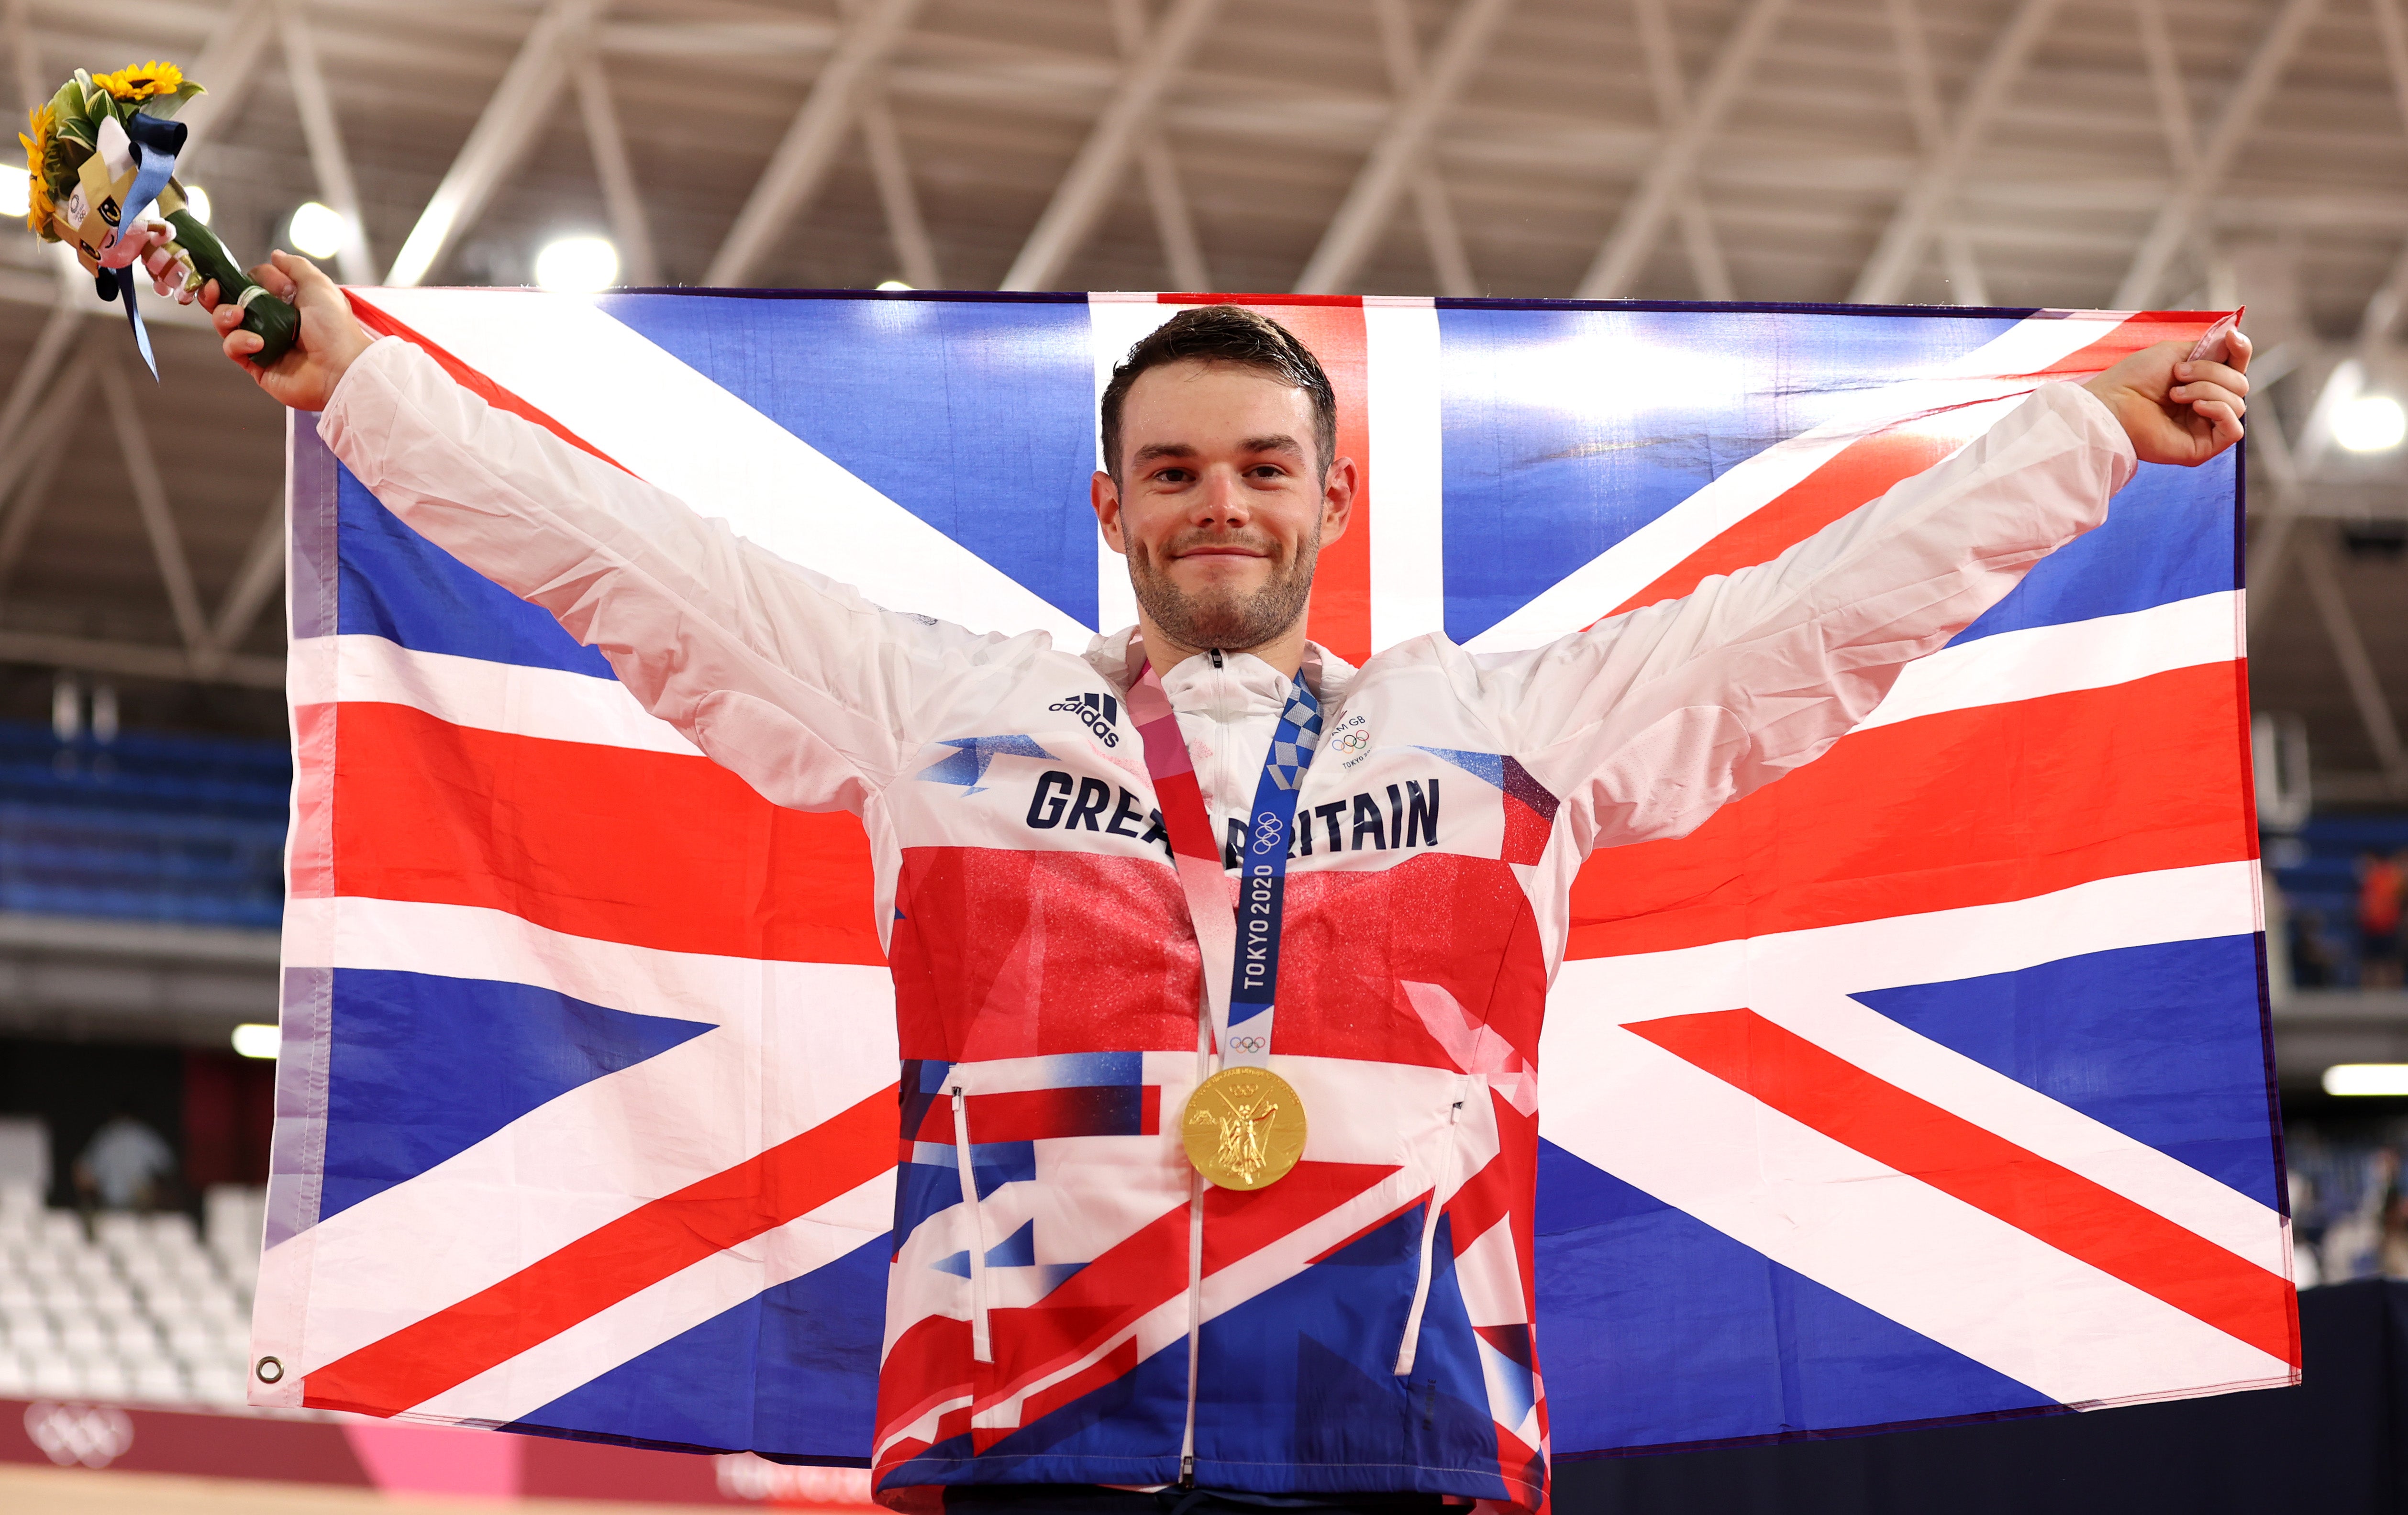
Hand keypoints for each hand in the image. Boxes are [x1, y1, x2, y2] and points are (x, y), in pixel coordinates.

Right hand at [199, 250, 373, 411]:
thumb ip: (295, 267)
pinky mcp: (257, 366)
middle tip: (215, 289)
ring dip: (224, 315)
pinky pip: (233, 349)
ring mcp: (263, 344)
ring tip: (239, 315)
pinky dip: (238, 342)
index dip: (243, 279)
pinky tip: (257, 342)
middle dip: (217, 294)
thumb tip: (275, 255)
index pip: (250, 285)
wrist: (342, 367)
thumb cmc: (335, 327)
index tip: (247, 278)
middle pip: (230, 303)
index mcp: (285, 302)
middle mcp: (271, 322)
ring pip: (226, 325)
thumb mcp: (318, 285)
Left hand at [2081, 329, 2251, 467]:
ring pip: (2237, 403)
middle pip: (2239, 383)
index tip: (2232, 337)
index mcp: (2202, 381)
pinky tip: (2196, 406)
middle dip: (2212, 372)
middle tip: (2178, 374)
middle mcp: (2207, 403)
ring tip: (2175, 393)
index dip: (2241, 350)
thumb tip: (2234, 338)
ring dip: (2208, 389)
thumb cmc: (2134, 378)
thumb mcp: (2175, 352)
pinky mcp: (2203, 447)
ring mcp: (2206, 426)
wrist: (2113, 404)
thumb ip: (2209, 348)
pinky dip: (2219, 411)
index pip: (2236, 366)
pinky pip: (2234, 430)